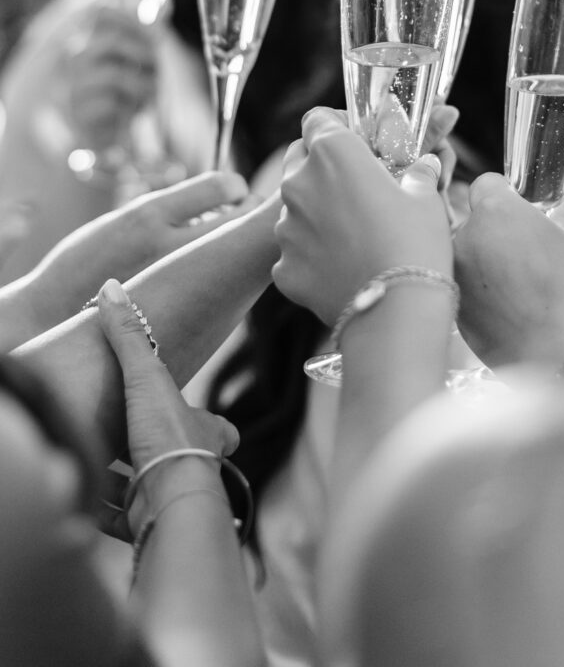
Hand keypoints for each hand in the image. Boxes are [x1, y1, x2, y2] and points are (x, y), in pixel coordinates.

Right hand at [28, 170, 258, 325]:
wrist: (55, 317)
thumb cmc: (89, 262)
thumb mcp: (125, 219)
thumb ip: (172, 209)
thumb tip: (223, 196)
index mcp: (148, 216)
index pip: (220, 185)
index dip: (235, 186)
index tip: (234, 190)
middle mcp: (167, 246)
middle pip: (241, 219)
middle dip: (249, 212)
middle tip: (243, 213)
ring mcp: (180, 282)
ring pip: (240, 254)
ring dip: (240, 245)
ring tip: (226, 244)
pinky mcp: (187, 310)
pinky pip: (227, 286)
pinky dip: (229, 275)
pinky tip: (213, 277)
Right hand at [65, 0, 155, 149]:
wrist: (104, 130)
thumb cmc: (123, 90)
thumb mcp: (140, 59)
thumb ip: (150, 33)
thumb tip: (167, 6)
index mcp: (91, 35)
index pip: (100, 8)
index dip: (131, 13)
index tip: (158, 29)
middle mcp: (77, 55)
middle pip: (114, 41)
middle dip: (147, 53)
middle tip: (158, 67)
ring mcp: (75, 82)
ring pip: (116, 74)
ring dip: (144, 84)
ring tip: (152, 91)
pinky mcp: (80, 110)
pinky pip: (111, 102)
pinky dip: (130, 107)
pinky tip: (131, 110)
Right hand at [97, 279, 239, 538]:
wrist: (170, 506)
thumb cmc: (170, 439)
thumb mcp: (147, 378)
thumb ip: (128, 336)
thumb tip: (111, 286)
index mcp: (202, 434)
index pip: (221, 430)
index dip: (218, 428)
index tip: (213, 425)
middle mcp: (193, 468)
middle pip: (183, 461)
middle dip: (162, 455)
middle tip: (138, 445)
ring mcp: (171, 498)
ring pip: (152, 490)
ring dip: (131, 483)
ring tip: (104, 471)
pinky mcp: (148, 524)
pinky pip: (127, 519)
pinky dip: (111, 513)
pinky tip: (95, 503)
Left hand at [272, 107, 452, 326]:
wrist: (395, 313)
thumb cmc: (415, 244)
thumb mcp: (425, 197)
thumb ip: (417, 172)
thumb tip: (424, 165)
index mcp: (332, 153)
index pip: (317, 119)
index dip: (337, 126)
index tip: (357, 141)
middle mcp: (298, 183)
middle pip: (300, 159)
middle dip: (323, 167)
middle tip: (357, 187)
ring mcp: (285, 227)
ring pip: (296, 207)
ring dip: (318, 212)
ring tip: (354, 234)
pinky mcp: (283, 266)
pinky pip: (295, 251)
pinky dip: (313, 255)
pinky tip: (343, 267)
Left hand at [451, 173, 563, 368]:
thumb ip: (563, 221)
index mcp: (496, 213)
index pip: (487, 186)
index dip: (504, 196)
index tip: (517, 210)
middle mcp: (466, 238)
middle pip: (472, 223)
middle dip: (493, 233)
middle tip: (524, 255)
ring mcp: (455, 276)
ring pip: (464, 258)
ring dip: (482, 265)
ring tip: (518, 288)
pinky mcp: (453, 309)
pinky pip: (463, 290)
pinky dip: (479, 294)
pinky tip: (508, 310)